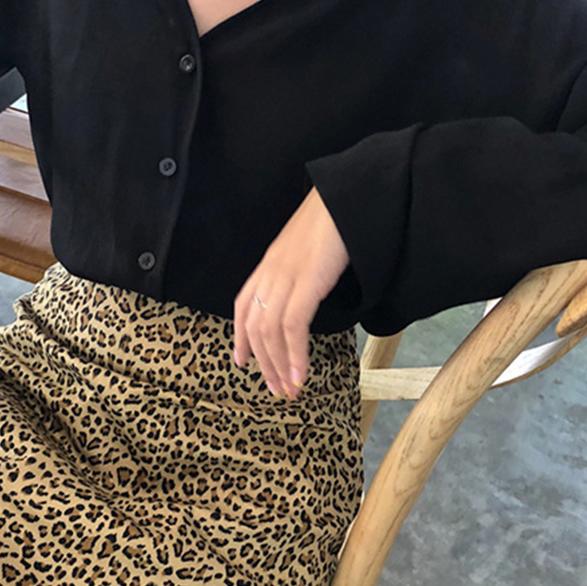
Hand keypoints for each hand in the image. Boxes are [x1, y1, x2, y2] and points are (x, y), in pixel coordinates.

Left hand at [233, 188, 349, 399]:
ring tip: (290, 389)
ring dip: (280, 366)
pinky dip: (295, 355)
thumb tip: (304, 294)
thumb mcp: (306, 250)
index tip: (241, 362)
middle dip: (264, 363)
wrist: (346, 196)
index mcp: (268, 265)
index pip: (243, 307)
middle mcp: (270, 273)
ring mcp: (286, 277)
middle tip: (275, 389)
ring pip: (270, 332)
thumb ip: (298, 272)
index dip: (240, 337)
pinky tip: (301, 374)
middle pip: (255, 327)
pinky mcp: (307, 281)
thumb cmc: (334, 221)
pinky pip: (293, 326)